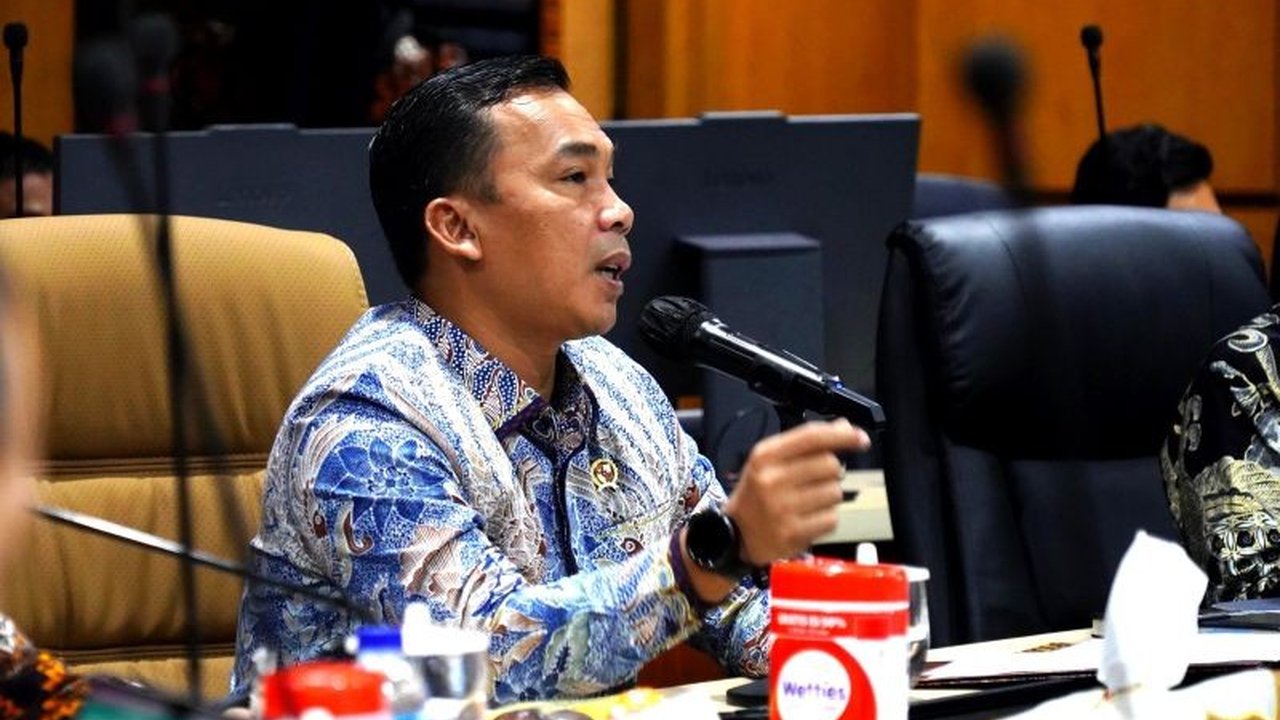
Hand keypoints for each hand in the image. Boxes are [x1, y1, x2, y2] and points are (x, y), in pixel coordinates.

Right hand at [723, 418, 869, 565]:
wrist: (735, 534)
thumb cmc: (756, 493)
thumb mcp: (770, 460)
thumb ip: (805, 443)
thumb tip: (843, 427)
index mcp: (765, 456)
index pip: (812, 437)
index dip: (842, 435)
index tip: (861, 438)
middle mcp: (772, 480)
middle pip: (830, 465)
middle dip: (831, 472)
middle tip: (815, 481)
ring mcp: (782, 508)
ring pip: (835, 493)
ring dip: (828, 497)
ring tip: (807, 502)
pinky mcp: (793, 533)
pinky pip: (831, 519)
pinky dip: (826, 518)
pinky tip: (808, 518)